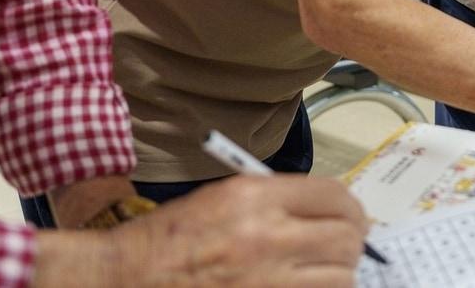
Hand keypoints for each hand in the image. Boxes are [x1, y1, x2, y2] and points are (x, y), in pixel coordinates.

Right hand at [34, 175, 367, 286]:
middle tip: (342, 244)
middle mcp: (267, 237)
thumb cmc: (168, 239)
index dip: (348, 207)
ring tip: (321, 270)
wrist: (123, 280)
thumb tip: (325, 209)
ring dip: (337, 272)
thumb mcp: (222, 197)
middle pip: (346, 237)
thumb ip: (276, 199)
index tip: (348, 216)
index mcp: (255, 198)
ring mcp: (269, 281)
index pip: (334, 196)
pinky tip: (305, 286)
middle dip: (350, 240)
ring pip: (340, 276)